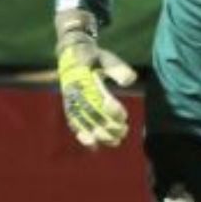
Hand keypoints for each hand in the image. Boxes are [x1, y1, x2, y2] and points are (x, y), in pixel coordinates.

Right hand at [56, 10, 136, 148]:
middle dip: (108, 125)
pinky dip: (83, 136)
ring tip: (115, 142)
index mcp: (84, 78)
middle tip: (124, 131)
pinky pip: (74, 124)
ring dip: (99, 134)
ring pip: (83, 122)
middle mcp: (75, 92)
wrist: (71, 54)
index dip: (110, 109)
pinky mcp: (69, 107)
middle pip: (91, 114)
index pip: (97, 98)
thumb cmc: (93, 57)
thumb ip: (117, 68)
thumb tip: (130, 80)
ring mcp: (71, 101)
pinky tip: (94, 147)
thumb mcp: (106, 57)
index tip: (124, 114)